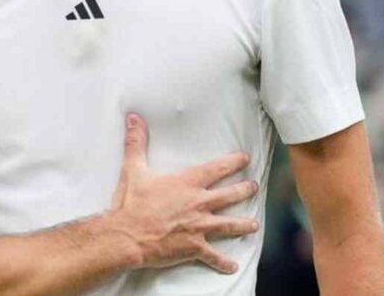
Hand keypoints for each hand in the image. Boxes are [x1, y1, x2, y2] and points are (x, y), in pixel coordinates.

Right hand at [108, 113, 258, 273]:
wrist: (128, 236)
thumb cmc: (132, 203)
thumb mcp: (133, 169)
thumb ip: (136, 142)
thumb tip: (133, 118)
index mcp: (187, 184)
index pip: (216, 169)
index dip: (232, 163)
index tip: (244, 159)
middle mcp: (198, 204)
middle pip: (228, 196)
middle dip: (243, 191)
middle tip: (254, 187)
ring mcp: (198, 227)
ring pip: (227, 224)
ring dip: (242, 225)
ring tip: (254, 225)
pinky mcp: (193, 247)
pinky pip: (212, 255)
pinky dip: (222, 262)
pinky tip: (233, 266)